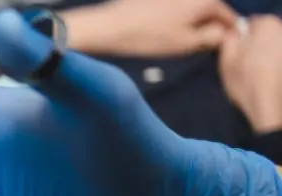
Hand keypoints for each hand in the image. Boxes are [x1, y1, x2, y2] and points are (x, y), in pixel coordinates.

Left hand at [62, 0, 237, 56]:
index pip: (227, 15)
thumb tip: (226, 33)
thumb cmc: (150, 37)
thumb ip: (212, 38)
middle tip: (202, 48)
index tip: (227, 47)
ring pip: (191, 10)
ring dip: (192, 24)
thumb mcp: (186, 43)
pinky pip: (175, 9)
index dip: (229, 32)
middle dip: (209, 27)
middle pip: (209, 11)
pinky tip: (164, 33)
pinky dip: (176, 19)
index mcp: (204, 1)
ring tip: (181, 42)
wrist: (110, 26)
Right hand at [219, 15, 281, 132]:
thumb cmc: (246, 83)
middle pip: (265, 34)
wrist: (270, 108)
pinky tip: (269, 79)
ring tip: (257, 74)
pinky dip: (274, 66)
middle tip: (245, 65)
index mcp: (267, 25)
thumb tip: (234, 33)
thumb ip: (229, 39)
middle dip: (255, 45)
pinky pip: (277, 60)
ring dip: (266, 56)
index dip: (241, 37)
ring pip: (273, 48)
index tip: (236, 52)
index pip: (251, 23)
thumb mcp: (226, 60)